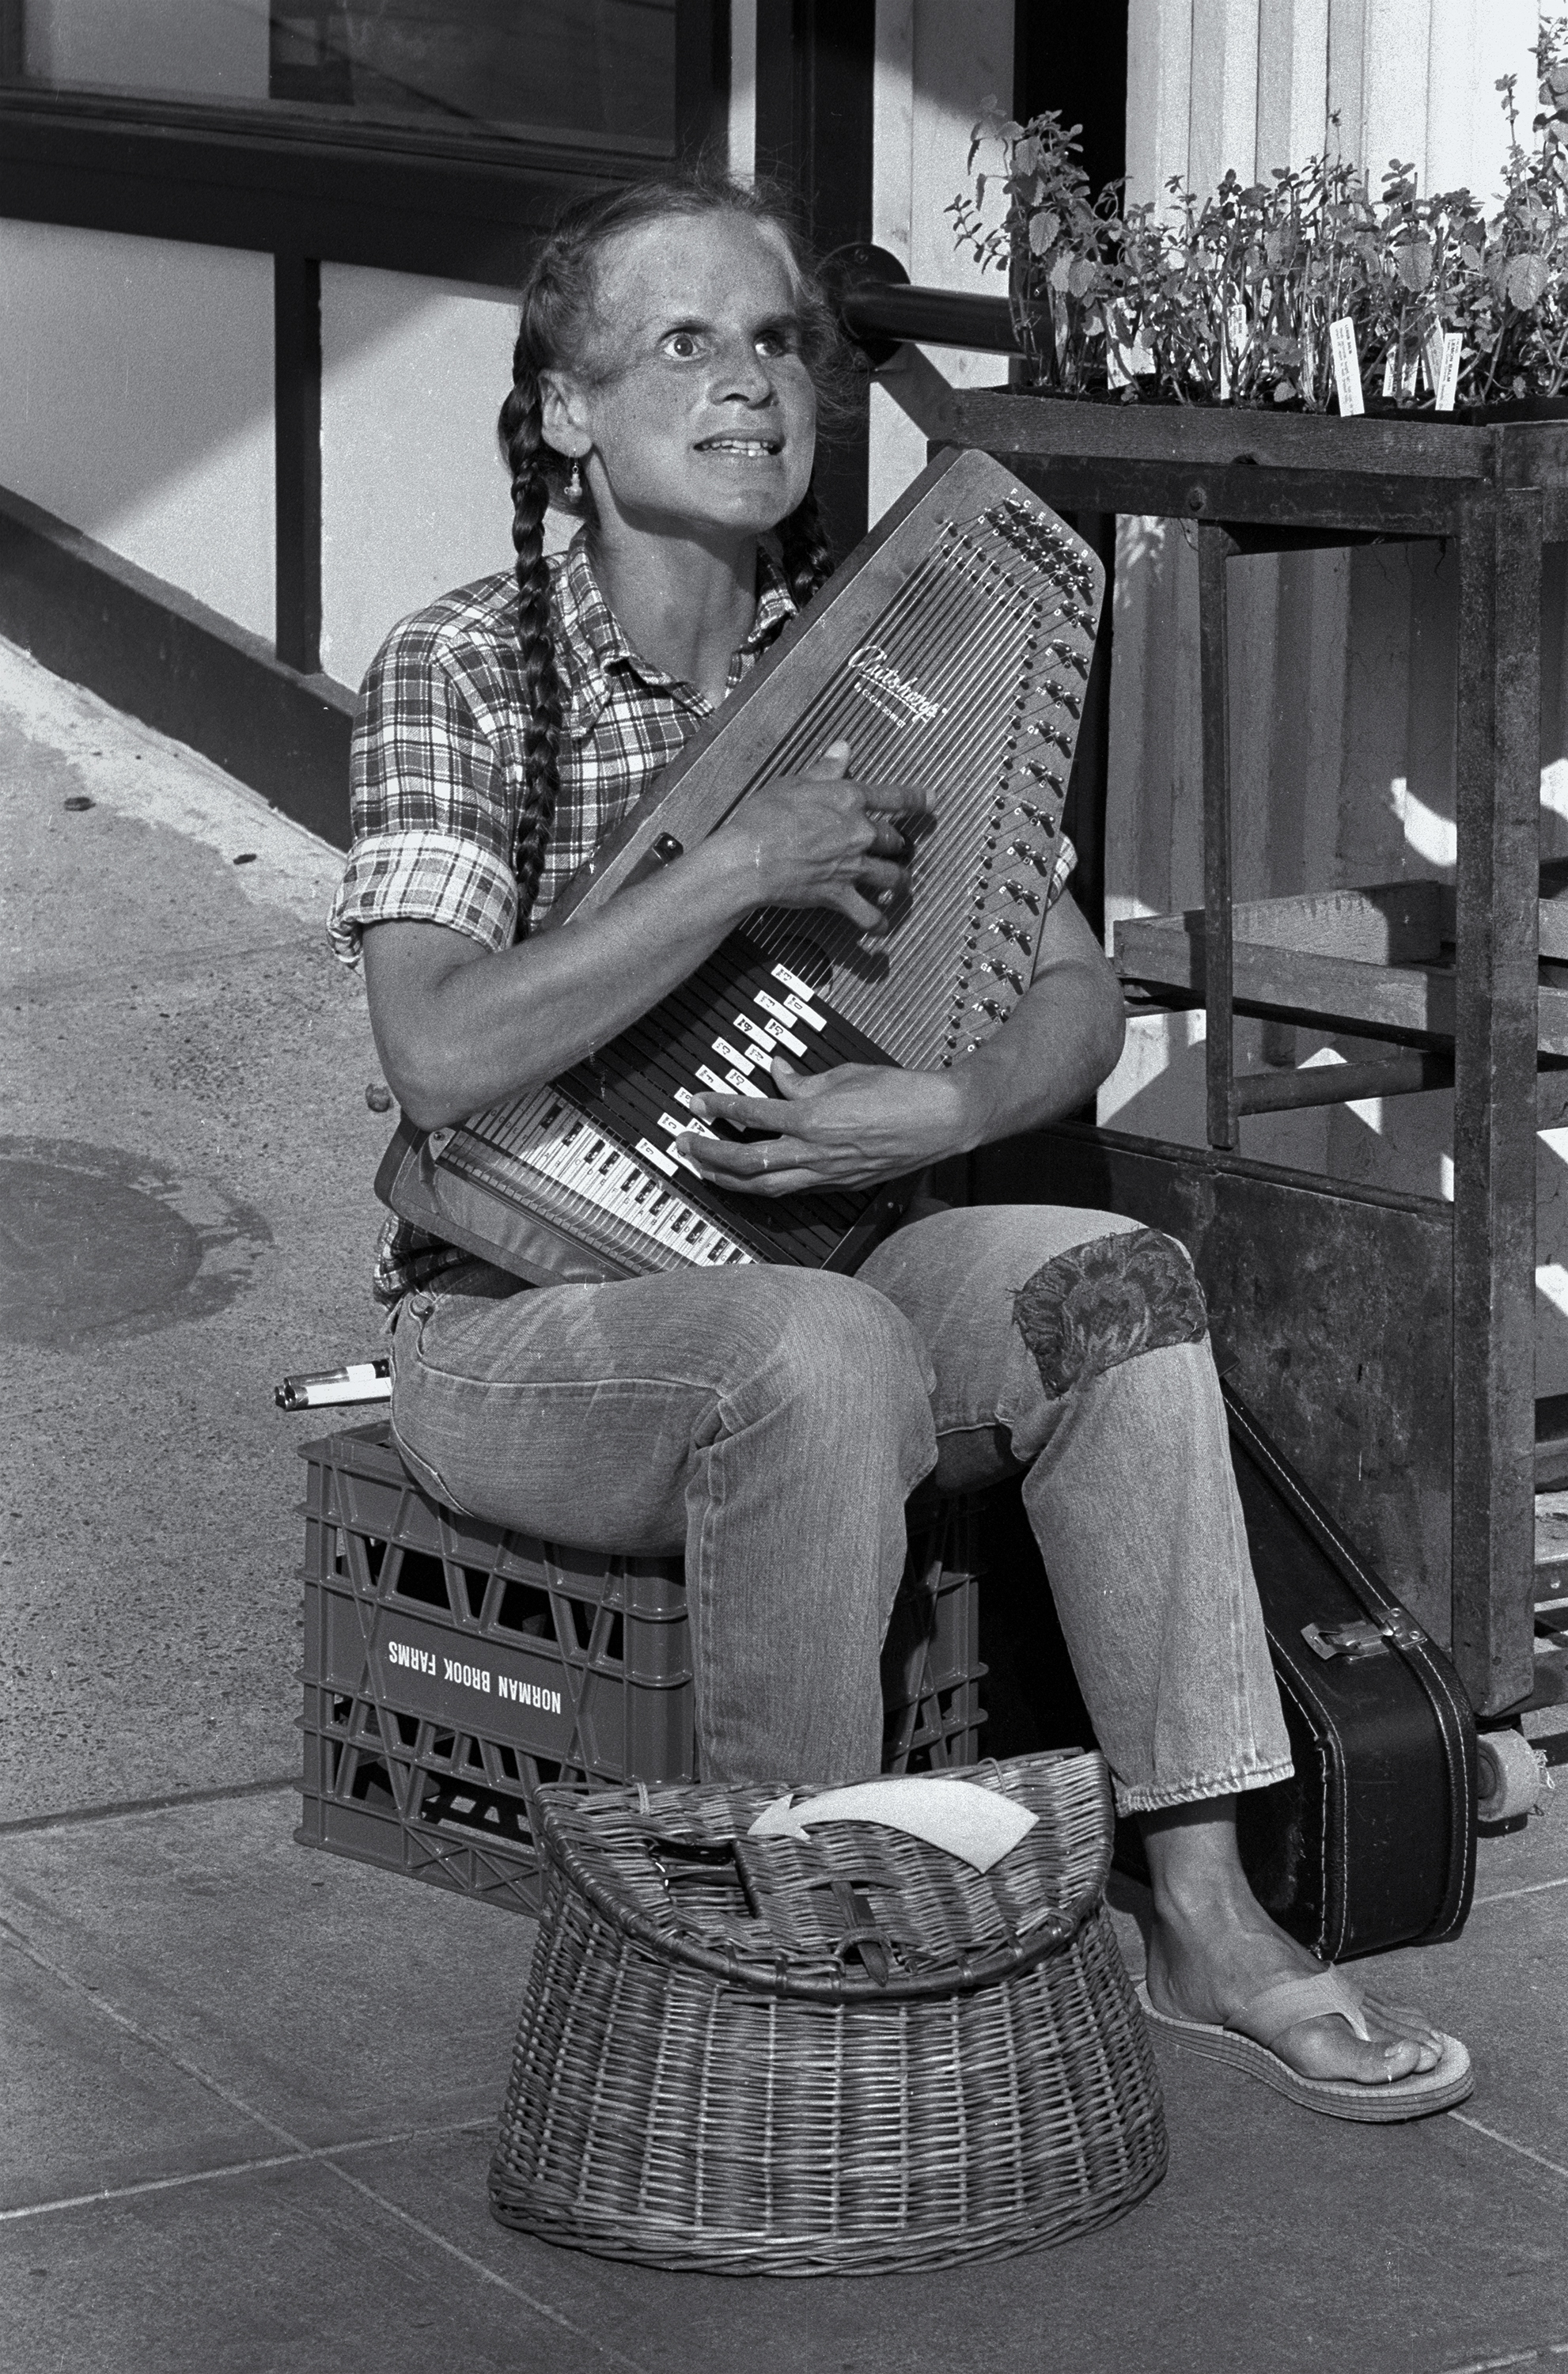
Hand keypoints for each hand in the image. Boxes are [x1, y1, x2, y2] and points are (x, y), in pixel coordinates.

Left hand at [678, 1056, 969, 1196]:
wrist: (943, 1120)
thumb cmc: (903, 1092)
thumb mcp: (847, 1073)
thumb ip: (804, 1079)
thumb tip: (777, 1073)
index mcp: (816, 1117)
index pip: (753, 1113)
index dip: (719, 1106)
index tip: (696, 1102)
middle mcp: (817, 1151)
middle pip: (747, 1161)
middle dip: (709, 1153)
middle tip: (684, 1143)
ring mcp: (827, 1174)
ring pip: (764, 1187)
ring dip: (727, 1178)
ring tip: (703, 1168)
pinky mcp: (838, 1186)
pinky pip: (790, 1191)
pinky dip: (762, 1186)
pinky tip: (747, 1180)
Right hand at [714, 739, 935, 937]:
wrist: (750, 857)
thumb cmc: (764, 817)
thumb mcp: (793, 783)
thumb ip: (824, 769)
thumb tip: (843, 748)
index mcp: (849, 799)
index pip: (893, 796)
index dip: (916, 799)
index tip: (931, 801)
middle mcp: (859, 832)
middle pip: (893, 839)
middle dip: (897, 844)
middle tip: (899, 848)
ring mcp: (853, 866)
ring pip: (891, 876)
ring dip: (898, 880)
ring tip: (900, 883)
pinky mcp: (840, 895)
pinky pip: (867, 914)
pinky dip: (876, 923)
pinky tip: (881, 927)